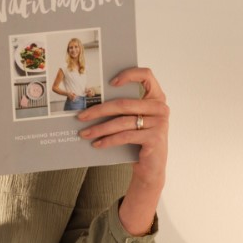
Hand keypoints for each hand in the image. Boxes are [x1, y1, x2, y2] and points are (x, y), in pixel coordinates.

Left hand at [76, 67, 168, 234]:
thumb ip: (125, 108)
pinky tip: (97, 144)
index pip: (147, 75)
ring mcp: (160, 123)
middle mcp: (161, 108)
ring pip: (122, 122)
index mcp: (157, 98)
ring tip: (84, 133)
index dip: (129, 74)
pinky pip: (125, 136)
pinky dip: (108, 140)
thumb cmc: (139, 141)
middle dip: (99, 110)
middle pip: (124, 103)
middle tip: (81, 116)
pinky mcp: (154, 138)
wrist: (151, 168)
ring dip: (99, 128)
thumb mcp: (135, 121)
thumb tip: (94, 102)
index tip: (110, 82)